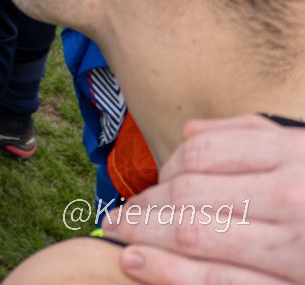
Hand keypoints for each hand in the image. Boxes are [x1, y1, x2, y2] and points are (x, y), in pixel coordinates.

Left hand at [112, 114, 304, 283]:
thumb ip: (253, 136)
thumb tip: (189, 133)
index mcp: (291, 155)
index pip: (202, 154)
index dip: (165, 169)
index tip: (149, 186)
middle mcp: (289, 196)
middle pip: (188, 194)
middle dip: (143, 204)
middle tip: (117, 215)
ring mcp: (290, 245)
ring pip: (191, 234)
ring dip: (142, 233)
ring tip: (115, 234)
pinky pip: (216, 279)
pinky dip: (167, 271)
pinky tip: (135, 262)